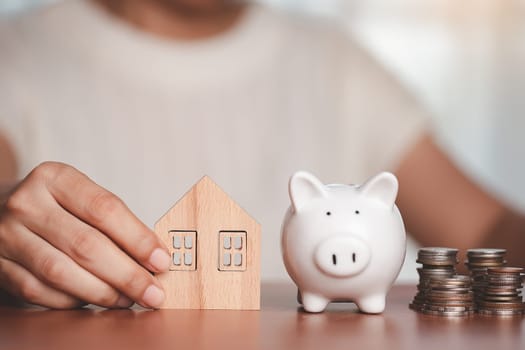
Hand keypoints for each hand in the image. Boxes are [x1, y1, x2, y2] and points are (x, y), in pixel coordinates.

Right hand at [0, 162, 170, 308]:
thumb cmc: (54, 205)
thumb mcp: (79, 196)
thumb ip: (112, 221)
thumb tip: (153, 258)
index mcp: (55, 178)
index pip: (104, 209)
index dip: (137, 238)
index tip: (161, 260)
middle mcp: (27, 203)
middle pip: (86, 244)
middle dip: (127, 274)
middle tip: (153, 292)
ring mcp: (7, 235)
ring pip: (62, 272)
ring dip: (103, 292)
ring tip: (129, 300)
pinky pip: (39, 291)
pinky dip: (71, 301)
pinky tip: (94, 301)